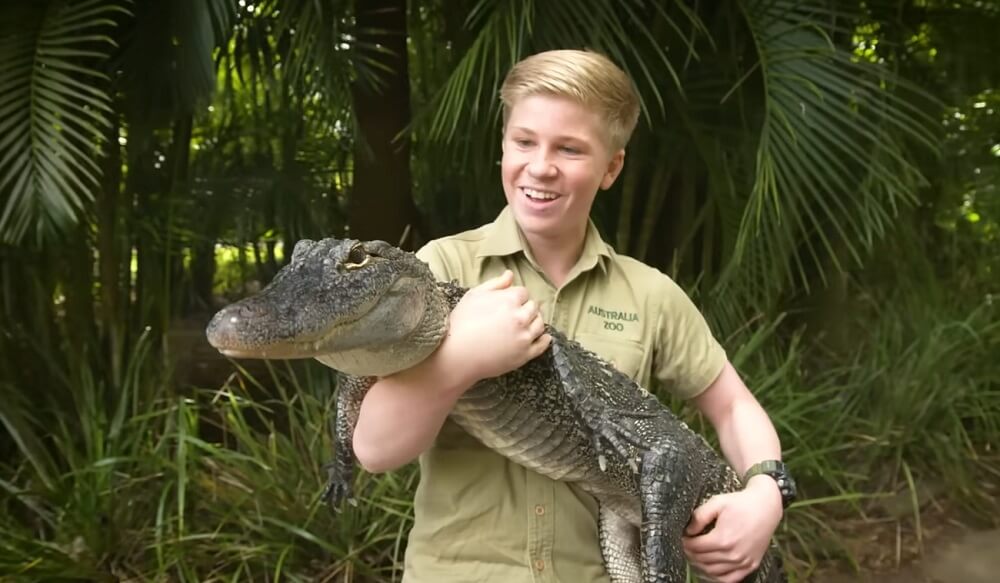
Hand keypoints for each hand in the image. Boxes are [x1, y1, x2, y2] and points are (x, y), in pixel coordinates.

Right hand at [439, 270, 549, 384]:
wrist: (456, 355)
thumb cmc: (461, 323)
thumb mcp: (474, 296)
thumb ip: (495, 283)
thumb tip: (510, 274)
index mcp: (510, 299)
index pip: (523, 292)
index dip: (516, 296)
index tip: (509, 302)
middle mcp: (521, 317)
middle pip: (534, 307)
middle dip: (526, 307)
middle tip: (517, 313)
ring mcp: (524, 337)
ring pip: (540, 324)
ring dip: (535, 321)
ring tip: (526, 323)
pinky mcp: (525, 354)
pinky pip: (542, 345)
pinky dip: (545, 339)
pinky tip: (543, 337)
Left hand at [681, 476, 782, 581]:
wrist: (766, 507)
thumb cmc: (742, 503)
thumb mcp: (717, 503)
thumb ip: (699, 517)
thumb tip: (688, 531)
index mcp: (723, 539)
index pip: (695, 547)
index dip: (685, 542)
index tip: (683, 537)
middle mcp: (733, 554)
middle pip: (702, 560)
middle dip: (690, 553)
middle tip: (687, 545)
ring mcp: (743, 562)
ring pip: (713, 572)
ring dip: (700, 565)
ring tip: (696, 555)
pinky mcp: (751, 565)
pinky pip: (729, 579)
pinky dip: (716, 576)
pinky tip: (710, 568)